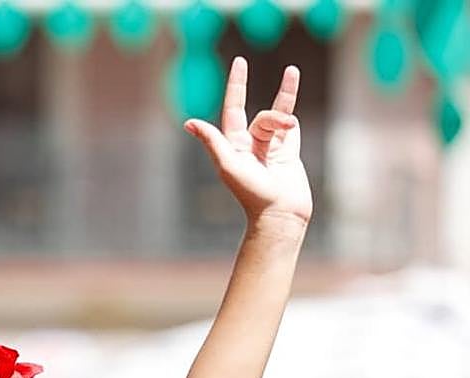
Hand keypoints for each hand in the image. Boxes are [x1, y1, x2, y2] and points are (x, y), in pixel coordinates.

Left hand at [186, 57, 311, 227]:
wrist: (280, 212)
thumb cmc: (250, 192)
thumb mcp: (228, 165)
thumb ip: (212, 141)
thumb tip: (190, 123)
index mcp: (233, 145)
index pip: (233, 108)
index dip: (236, 86)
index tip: (239, 63)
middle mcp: (250, 144)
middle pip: (258, 113)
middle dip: (248, 89)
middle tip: (241, 61)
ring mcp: (270, 146)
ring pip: (277, 117)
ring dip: (282, 113)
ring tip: (288, 117)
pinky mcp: (288, 151)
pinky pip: (290, 124)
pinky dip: (290, 119)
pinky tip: (291, 123)